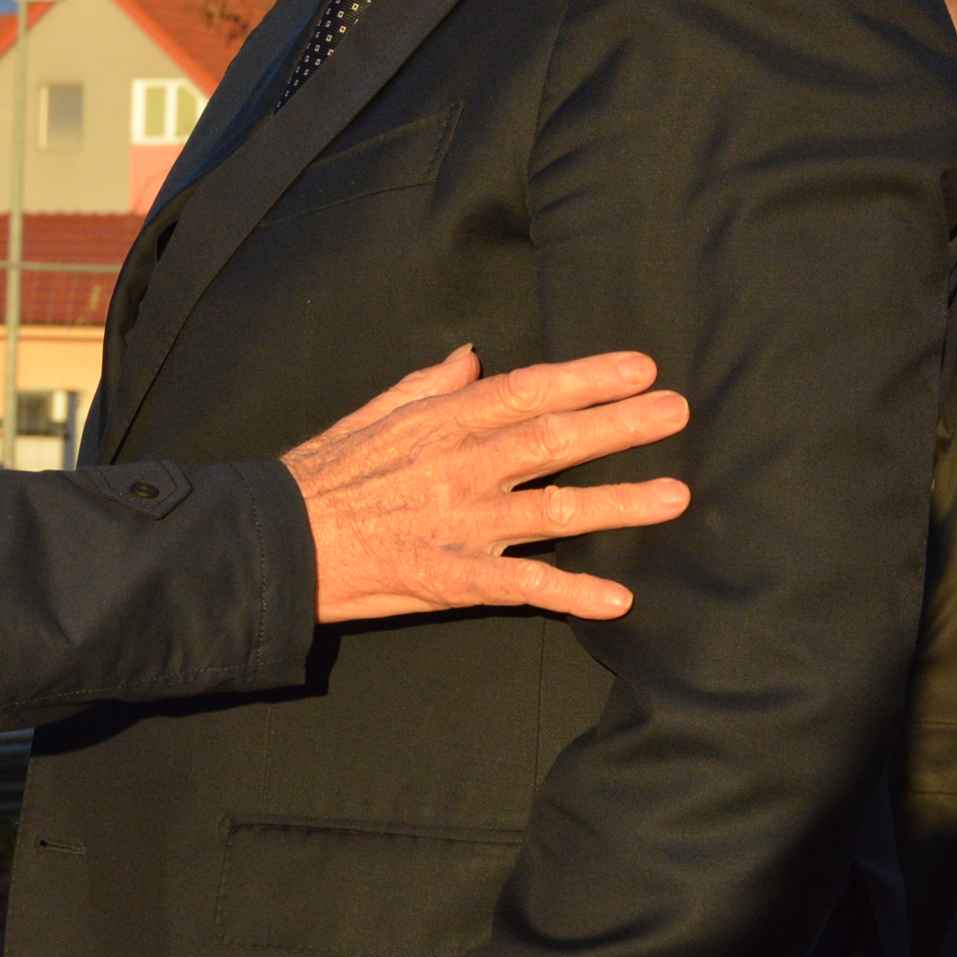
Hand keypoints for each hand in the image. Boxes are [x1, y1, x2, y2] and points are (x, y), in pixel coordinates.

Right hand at [281, 346, 689, 622]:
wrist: (276, 541)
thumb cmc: (321, 474)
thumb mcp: (372, 413)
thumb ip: (429, 386)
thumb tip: (475, 357)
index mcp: (441, 423)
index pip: (526, 391)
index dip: (587, 377)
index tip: (641, 367)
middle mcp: (460, 469)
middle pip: (554, 441)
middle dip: (621, 425)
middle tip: (679, 411)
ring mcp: (460, 525)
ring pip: (554, 511)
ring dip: (619, 503)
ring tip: (676, 496)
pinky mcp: (452, 579)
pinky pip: (522, 586)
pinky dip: (571, 593)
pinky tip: (619, 599)